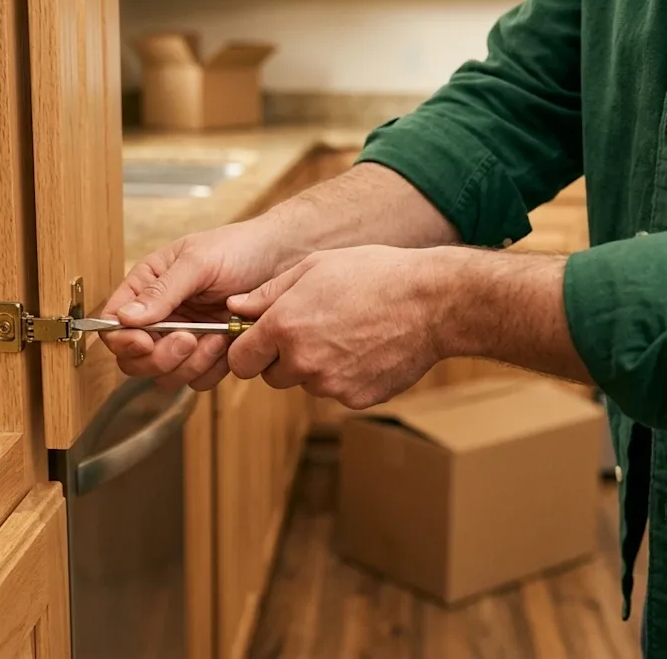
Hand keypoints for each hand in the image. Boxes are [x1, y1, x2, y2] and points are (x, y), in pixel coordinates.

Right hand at [100, 218, 299, 389]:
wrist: (283, 259)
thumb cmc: (239, 249)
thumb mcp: (198, 262)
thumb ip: (162, 291)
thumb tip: (125, 317)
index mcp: (146, 287)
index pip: (114, 326)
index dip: (124, 341)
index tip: (145, 342)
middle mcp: (159, 316)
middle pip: (136, 360)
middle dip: (162, 356)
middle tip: (190, 339)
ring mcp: (183, 338)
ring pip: (167, 375)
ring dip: (192, 363)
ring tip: (218, 335)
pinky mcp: (209, 354)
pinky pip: (198, 379)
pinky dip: (213, 368)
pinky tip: (228, 342)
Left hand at [225, 245, 451, 408]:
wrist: (431, 302)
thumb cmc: (374, 275)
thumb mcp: (314, 267)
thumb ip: (267, 293)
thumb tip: (235, 307)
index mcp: (284, 327)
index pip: (239, 360)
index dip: (247, 349)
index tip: (259, 340)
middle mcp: (303, 361)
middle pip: (272, 376)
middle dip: (282, 358)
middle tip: (312, 329)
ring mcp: (331, 385)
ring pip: (306, 383)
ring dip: (315, 366)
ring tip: (347, 333)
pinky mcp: (357, 399)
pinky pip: (337, 392)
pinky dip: (346, 376)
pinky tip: (366, 348)